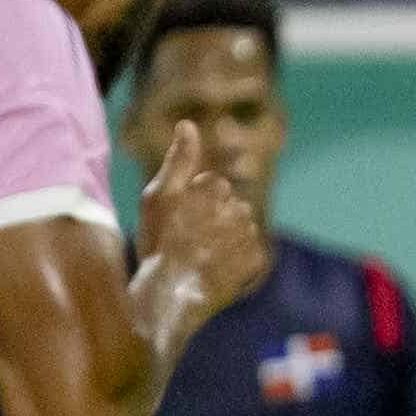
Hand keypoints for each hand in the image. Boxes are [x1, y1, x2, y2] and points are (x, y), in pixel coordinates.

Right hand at [136, 122, 266, 321]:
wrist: (170, 292)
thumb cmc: (158, 241)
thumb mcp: (158, 195)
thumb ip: (178, 159)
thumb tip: (189, 124)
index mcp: (215, 187)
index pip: (213, 185)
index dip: (195, 202)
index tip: (180, 219)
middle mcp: (238, 207)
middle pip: (230, 205)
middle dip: (214, 218)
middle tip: (189, 239)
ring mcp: (249, 235)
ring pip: (241, 227)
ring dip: (226, 238)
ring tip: (201, 255)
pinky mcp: (257, 260)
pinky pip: (250, 253)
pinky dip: (237, 260)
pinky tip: (216, 268)